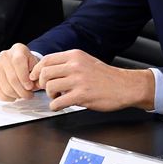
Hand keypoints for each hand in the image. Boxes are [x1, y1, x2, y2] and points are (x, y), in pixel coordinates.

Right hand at [0, 43, 40, 101]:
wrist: (19, 62)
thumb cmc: (29, 64)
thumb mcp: (37, 64)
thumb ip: (37, 73)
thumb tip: (35, 85)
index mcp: (18, 49)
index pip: (18, 63)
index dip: (25, 78)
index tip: (31, 87)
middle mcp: (4, 55)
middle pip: (12, 78)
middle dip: (23, 91)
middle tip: (30, 95)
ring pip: (5, 87)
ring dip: (17, 95)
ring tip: (23, 96)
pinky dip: (7, 98)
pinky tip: (14, 96)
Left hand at [30, 50, 154, 111]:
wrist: (125, 86)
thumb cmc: (106, 77)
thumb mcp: (87, 62)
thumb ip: (69, 64)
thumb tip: (48, 72)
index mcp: (76, 56)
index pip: (46, 59)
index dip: (37, 71)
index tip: (37, 78)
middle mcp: (76, 66)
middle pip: (45, 73)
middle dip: (43, 84)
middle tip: (49, 90)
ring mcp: (78, 81)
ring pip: (49, 87)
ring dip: (50, 96)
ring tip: (58, 98)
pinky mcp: (81, 96)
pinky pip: (57, 102)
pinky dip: (55, 106)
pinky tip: (61, 106)